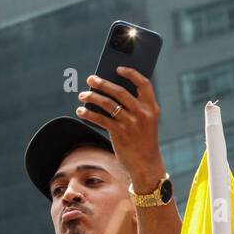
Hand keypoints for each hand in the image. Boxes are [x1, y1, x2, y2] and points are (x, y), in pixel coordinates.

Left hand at [76, 67, 165, 192]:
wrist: (146, 165)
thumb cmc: (143, 141)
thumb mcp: (146, 122)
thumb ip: (134, 108)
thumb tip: (108, 93)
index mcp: (152, 107)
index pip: (143, 84)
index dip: (131, 74)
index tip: (118, 69)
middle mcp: (142, 113)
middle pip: (120, 91)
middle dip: (103, 83)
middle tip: (90, 79)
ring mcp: (131, 123)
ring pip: (108, 104)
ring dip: (93, 97)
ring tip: (82, 95)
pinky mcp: (120, 133)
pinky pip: (101, 119)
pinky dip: (89, 113)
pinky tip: (81, 111)